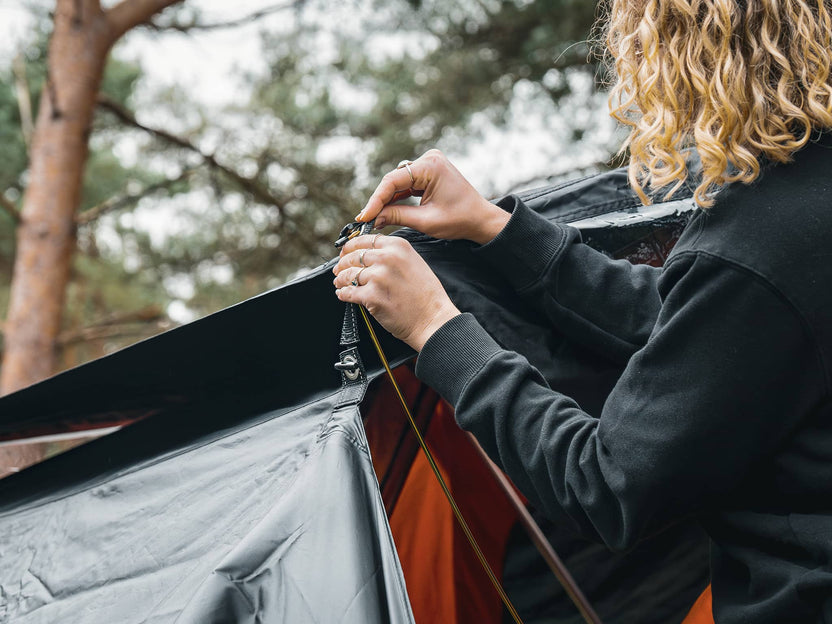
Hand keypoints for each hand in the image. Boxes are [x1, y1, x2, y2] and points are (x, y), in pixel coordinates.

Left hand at [333, 234, 459, 350]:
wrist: (433, 319)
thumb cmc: (427, 296)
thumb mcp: (414, 262)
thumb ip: (393, 255)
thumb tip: (370, 255)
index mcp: (398, 246)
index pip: (365, 240)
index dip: (350, 246)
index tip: (345, 252)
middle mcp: (387, 258)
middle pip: (353, 256)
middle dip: (343, 263)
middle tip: (339, 269)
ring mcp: (378, 277)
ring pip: (349, 274)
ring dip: (341, 279)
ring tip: (340, 282)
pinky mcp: (371, 296)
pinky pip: (349, 292)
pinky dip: (343, 293)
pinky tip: (343, 294)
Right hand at [355, 149, 509, 244]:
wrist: (481, 219)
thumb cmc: (461, 220)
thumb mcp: (426, 221)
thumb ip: (397, 216)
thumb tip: (374, 219)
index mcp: (431, 166)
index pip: (393, 181)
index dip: (376, 200)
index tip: (364, 217)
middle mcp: (429, 159)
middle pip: (394, 180)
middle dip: (380, 200)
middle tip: (366, 219)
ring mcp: (429, 164)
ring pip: (399, 182)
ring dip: (387, 199)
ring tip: (373, 217)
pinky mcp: (429, 172)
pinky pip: (407, 184)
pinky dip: (398, 197)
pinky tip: (387, 210)